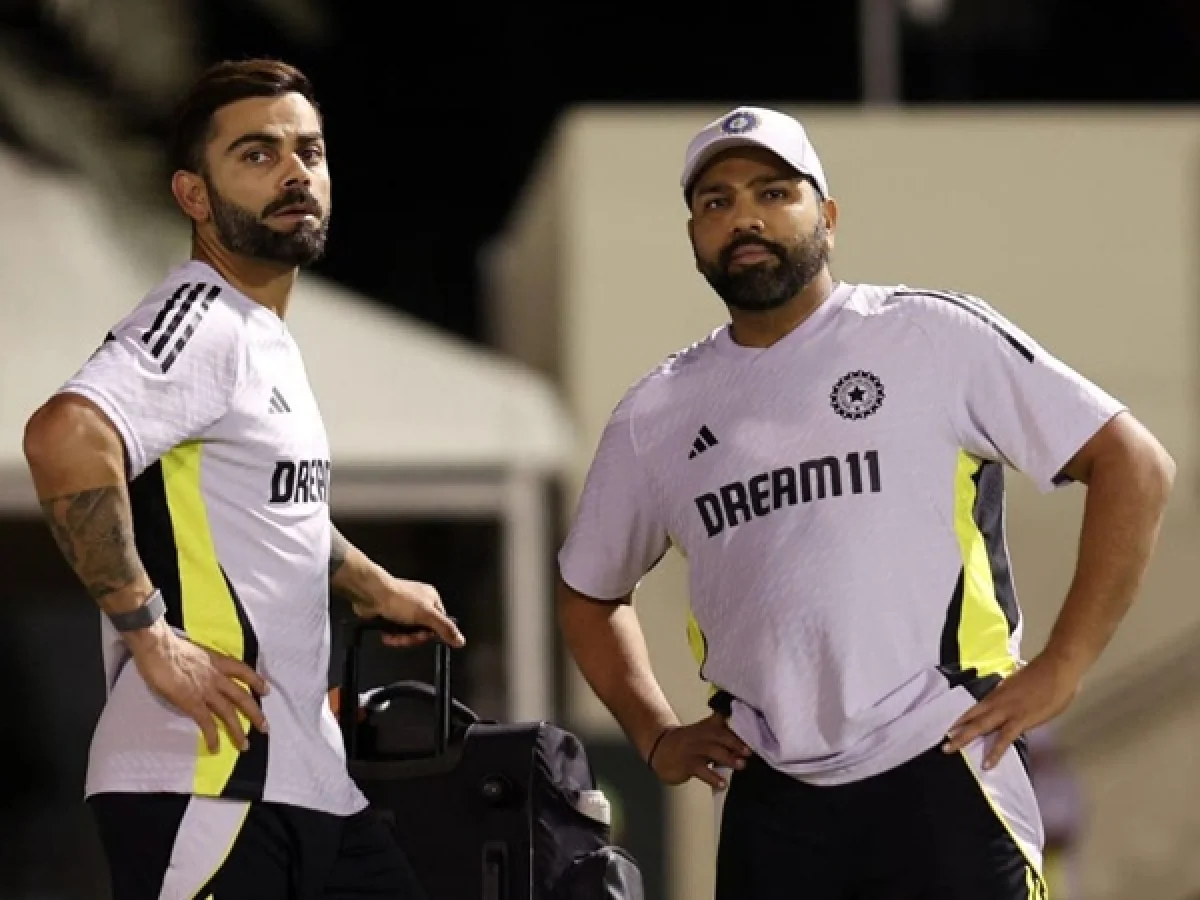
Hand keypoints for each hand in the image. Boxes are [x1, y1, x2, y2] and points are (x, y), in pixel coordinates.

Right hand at [128, 621, 268, 753]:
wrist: (159, 648)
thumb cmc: (171, 645)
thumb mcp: (197, 651)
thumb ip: (204, 663)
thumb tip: (203, 670)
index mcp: (218, 661)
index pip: (244, 671)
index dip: (257, 681)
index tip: (266, 690)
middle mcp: (217, 677)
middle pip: (242, 697)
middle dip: (255, 713)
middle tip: (264, 727)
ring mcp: (206, 691)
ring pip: (228, 713)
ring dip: (238, 731)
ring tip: (244, 745)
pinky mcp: (192, 703)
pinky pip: (206, 723)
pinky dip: (212, 736)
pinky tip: (215, 747)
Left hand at [368, 577, 464, 649]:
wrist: (371, 594)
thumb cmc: (397, 597)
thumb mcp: (426, 615)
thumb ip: (444, 628)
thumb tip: (460, 640)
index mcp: (431, 599)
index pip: (439, 624)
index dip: (429, 634)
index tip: (420, 636)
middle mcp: (419, 603)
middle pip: (422, 630)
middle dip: (412, 637)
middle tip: (405, 635)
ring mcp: (404, 609)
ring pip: (408, 633)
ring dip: (400, 637)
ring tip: (393, 634)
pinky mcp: (392, 615)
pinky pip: (396, 631)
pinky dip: (391, 635)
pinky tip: (387, 633)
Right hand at [648, 713, 752, 789]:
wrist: (659, 748)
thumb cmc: (688, 744)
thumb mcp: (703, 733)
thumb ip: (722, 736)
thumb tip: (746, 747)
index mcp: (707, 726)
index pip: (722, 720)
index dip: (735, 721)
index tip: (751, 725)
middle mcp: (700, 735)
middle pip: (719, 735)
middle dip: (735, 742)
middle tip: (749, 751)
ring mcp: (693, 749)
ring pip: (711, 751)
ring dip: (728, 758)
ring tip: (741, 765)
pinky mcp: (686, 764)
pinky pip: (701, 770)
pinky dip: (713, 777)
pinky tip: (722, 784)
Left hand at [943, 651, 1083, 768]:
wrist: (1057, 668)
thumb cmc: (1043, 674)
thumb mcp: (1019, 683)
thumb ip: (1010, 693)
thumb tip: (1007, 700)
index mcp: (997, 692)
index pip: (974, 706)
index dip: (961, 716)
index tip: (947, 724)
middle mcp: (997, 701)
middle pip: (971, 716)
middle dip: (954, 728)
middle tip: (938, 739)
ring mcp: (1007, 711)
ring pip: (980, 726)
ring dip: (963, 737)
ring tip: (949, 748)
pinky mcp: (1020, 720)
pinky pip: (1004, 738)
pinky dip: (995, 752)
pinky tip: (987, 764)